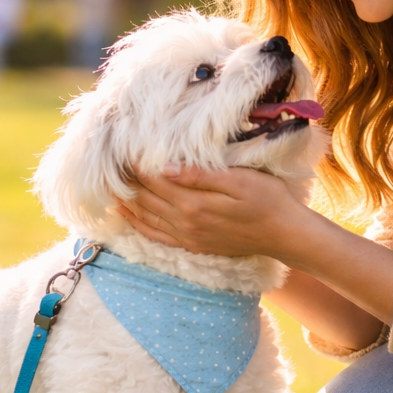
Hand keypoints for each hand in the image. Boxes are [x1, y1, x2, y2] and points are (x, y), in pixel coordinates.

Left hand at [117, 163, 310, 258]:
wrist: (285, 235)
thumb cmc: (268, 200)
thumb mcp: (240, 180)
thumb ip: (201, 176)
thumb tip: (164, 168)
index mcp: (195, 203)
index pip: (154, 180)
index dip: (136, 164)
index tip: (120, 147)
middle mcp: (185, 222)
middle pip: (145, 198)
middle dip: (125, 180)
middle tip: (107, 163)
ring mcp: (188, 237)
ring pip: (146, 217)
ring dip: (126, 201)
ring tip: (107, 185)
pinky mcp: (193, 245)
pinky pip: (156, 236)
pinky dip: (137, 224)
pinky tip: (126, 215)